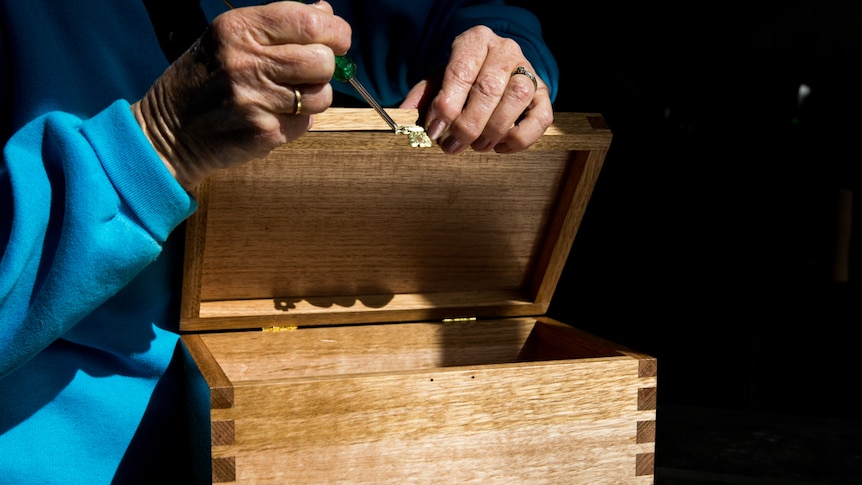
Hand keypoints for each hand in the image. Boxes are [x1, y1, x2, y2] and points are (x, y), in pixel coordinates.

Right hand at [132, 1, 351, 189]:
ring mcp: (255, 100)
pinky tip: (272, 116)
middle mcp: (247, 62)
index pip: (309, 22)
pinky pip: (306, 123)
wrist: (170, 131)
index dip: (336, 32)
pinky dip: (298, 121)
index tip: (338, 40)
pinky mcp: (264, 133)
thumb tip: (326, 12)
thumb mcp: (229, 39)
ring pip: (321, 95)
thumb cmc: (205, 79)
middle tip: (309, 72)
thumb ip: (278, 24)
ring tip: (288, 96)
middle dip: (325, 66)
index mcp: (239, 29)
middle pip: (322, 60)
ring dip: (314, 97)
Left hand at [399, 26, 553, 154]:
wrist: (495, 68)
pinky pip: (541, 119)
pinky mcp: (544, 94)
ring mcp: (528, 71)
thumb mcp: (439, 79)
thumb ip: (423, 96)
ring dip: (493, 132)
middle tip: (452, 146)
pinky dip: (520, 139)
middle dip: (467, 125)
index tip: (435, 130)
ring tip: (476, 146)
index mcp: (475, 41)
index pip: (461, 71)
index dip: (447, 105)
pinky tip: (500, 147)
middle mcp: (505, 51)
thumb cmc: (464, 76)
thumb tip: (404, 118)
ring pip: (516, 101)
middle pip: (488, 89)